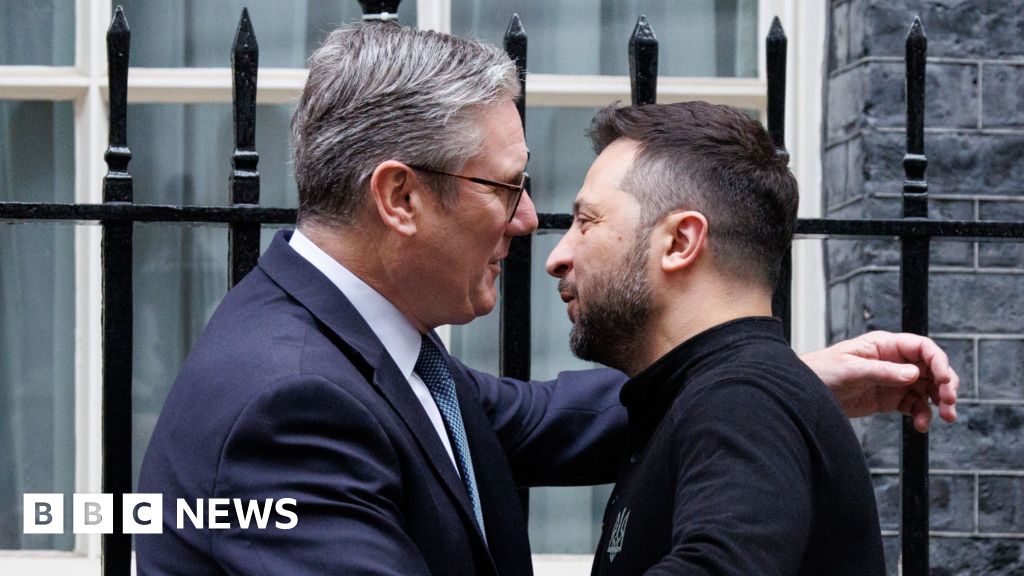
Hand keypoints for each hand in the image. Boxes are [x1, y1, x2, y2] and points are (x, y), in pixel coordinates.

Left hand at [800, 331, 958, 432]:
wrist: (805, 393)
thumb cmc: (822, 370)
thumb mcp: (851, 369)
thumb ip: (883, 371)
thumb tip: (913, 373)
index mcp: (885, 345)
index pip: (922, 348)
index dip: (938, 361)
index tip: (944, 380)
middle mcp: (894, 361)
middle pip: (931, 369)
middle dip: (945, 384)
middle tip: (950, 402)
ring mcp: (894, 380)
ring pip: (927, 389)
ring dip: (940, 403)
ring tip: (946, 417)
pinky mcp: (890, 399)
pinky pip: (915, 406)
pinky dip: (923, 415)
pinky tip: (922, 426)